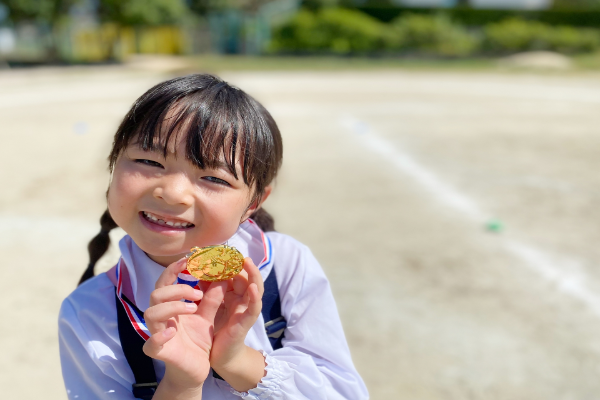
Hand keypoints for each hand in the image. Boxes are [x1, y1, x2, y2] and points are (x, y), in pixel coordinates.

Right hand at [142, 258, 226, 392]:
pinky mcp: (160, 352)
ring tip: (193, 309)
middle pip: (156, 293)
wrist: (196, 369)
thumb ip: (212, 299)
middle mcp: (161, 318)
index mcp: (170, 306)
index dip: (173, 269)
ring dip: (173, 306)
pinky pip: (151, 343)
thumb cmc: (197, 341)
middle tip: (198, 293)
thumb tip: (222, 277)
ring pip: (151, 312)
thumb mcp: (208, 317)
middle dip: (177, 288)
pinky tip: (173, 331)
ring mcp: (157, 334)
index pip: (165, 282)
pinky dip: (160, 336)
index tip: (188, 260)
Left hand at [210, 258, 265, 390]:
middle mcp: (243, 298)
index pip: (235, 271)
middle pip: (247, 275)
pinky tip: (253, 288)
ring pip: (255, 287)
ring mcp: (247, 308)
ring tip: (248, 262)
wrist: (218, 354)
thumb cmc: (214, 328)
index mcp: (234, 292)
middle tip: (234, 251)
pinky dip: (255, 297)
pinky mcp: (247, 321)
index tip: (221, 249)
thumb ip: (207, 288)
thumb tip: (199, 268)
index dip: (230, 260)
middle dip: (241, 263)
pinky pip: (254, 307)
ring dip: (253, 274)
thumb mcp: (209, 303)